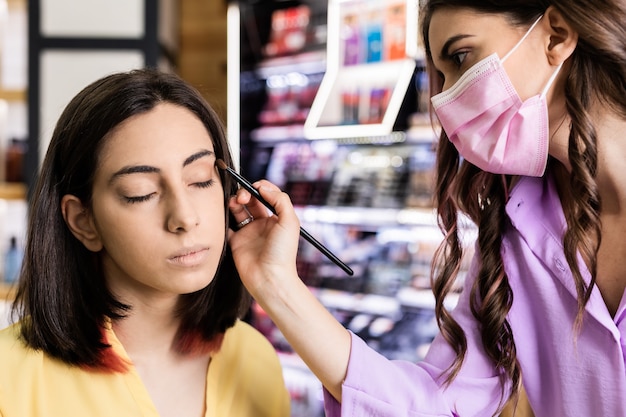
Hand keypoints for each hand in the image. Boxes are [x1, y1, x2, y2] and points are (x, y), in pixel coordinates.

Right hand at [227, 180, 300, 297]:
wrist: (270, 278)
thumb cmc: (283, 253)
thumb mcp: (289, 222)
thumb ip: (280, 200)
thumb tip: (263, 187)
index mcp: (277, 219)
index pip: (267, 196)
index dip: (260, 188)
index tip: (255, 187)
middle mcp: (262, 224)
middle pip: (251, 201)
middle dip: (245, 194)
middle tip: (243, 197)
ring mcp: (248, 233)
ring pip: (238, 210)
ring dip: (235, 202)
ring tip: (235, 203)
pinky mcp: (235, 242)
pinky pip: (226, 226)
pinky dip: (223, 218)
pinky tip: (224, 213)